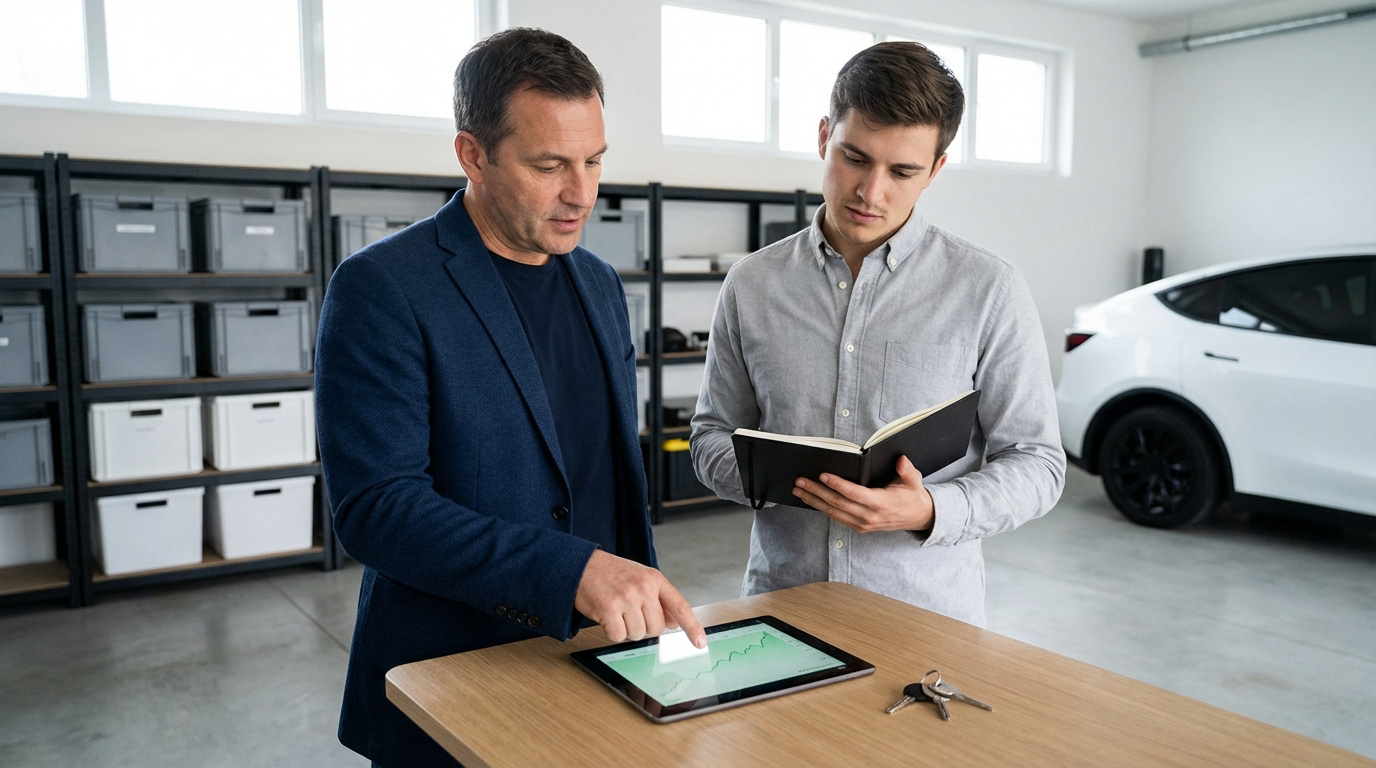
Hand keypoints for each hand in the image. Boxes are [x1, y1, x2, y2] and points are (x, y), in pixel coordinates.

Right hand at [574, 550, 706, 647]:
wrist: (582, 565)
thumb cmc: (612, 573)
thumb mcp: (640, 579)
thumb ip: (659, 600)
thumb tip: (674, 624)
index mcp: (654, 579)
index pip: (680, 607)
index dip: (692, 627)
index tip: (701, 643)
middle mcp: (643, 588)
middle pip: (656, 628)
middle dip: (644, 627)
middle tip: (629, 612)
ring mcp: (626, 598)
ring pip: (638, 634)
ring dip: (626, 629)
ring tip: (617, 611)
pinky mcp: (608, 609)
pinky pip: (618, 636)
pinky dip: (612, 632)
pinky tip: (606, 616)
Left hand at [792, 455, 934, 533]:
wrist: (918, 517)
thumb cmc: (912, 496)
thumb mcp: (913, 481)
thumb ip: (907, 470)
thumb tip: (901, 460)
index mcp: (881, 503)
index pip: (854, 494)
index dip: (837, 485)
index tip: (823, 475)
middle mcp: (869, 516)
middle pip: (837, 503)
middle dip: (816, 491)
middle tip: (800, 481)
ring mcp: (863, 524)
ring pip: (833, 512)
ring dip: (814, 500)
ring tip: (799, 489)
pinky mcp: (859, 527)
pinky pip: (837, 517)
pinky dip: (822, 508)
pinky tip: (810, 499)